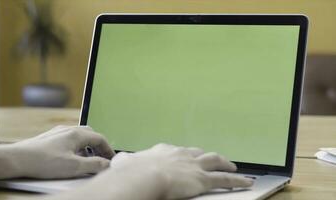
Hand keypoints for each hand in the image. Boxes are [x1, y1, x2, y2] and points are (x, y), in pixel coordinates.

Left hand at [7, 125, 114, 178]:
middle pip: (90, 134)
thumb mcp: (74, 166)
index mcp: (77, 134)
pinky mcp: (49, 138)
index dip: (108, 149)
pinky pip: (68, 139)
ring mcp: (58, 133)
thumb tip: (107, 164)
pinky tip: (70, 157)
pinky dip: (76, 147)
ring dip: (87, 147)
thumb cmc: (44, 162)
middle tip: (101, 158)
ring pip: (79, 136)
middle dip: (98, 146)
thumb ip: (94, 165)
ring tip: (87, 160)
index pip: (100, 138)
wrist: (17, 159)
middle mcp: (68, 129)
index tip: (111, 159)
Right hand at [110, 144, 252, 198]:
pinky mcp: (203, 179)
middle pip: (199, 152)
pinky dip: (237, 180)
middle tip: (213, 159)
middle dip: (206, 156)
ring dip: (225, 163)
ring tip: (233, 166)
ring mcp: (194, 166)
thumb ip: (125, 161)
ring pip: (215, 161)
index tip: (185, 156)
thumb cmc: (133, 172)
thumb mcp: (124, 162)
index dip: (183, 154)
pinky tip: (246, 182)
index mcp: (164, 151)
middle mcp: (181, 155)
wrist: (145, 176)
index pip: (177, 151)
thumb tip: (119, 161)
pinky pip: (225, 179)